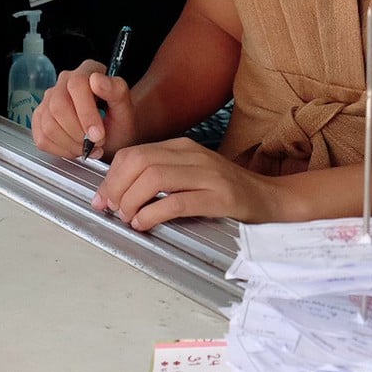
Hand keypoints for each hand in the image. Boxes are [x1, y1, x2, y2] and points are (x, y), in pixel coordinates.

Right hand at [31, 59, 136, 160]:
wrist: (112, 137)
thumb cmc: (119, 123)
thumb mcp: (126, 110)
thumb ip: (116, 92)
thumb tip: (97, 80)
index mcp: (87, 71)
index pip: (77, 85)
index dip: (86, 113)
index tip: (98, 134)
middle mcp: (65, 81)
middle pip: (58, 106)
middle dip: (77, 132)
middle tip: (95, 144)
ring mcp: (49, 99)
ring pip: (48, 124)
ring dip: (70, 144)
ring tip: (88, 147)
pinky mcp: (40, 117)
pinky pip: (41, 137)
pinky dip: (60, 149)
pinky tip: (75, 149)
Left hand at [92, 138, 286, 230]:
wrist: (270, 198)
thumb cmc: (224, 190)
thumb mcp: (189, 174)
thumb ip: (159, 176)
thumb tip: (117, 193)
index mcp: (181, 147)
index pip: (134, 153)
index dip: (111, 177)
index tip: (101, 198)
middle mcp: (192, 155)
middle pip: (139, 163)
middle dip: (116, 188)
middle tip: (111, 210)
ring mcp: (208, 175)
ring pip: (154, 179)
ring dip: (132, 201)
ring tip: (128, 218)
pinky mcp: (220, 197)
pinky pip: (177, 202)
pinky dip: (153, 214)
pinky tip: (145, 224)